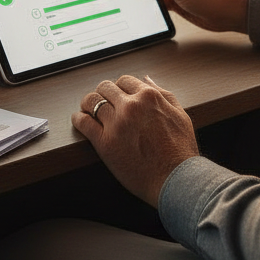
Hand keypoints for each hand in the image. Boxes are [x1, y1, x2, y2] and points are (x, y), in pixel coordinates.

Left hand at [71, 75, 198, 207]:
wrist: (176, 180)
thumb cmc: (181, 150)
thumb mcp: (179, 114)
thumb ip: (163, 94)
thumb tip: (146, 79)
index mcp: (149, 97)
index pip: (124, 81)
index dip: (119, 88)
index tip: (116, 96)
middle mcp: (131, 106)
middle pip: (105, 87)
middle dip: (103, 93)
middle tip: (101, 102)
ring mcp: (117, 123)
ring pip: (92, 101)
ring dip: (88, 103)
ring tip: (86, 109)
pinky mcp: (105, 143)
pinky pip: (84, 122)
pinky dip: (78, 119)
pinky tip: (79, 120)